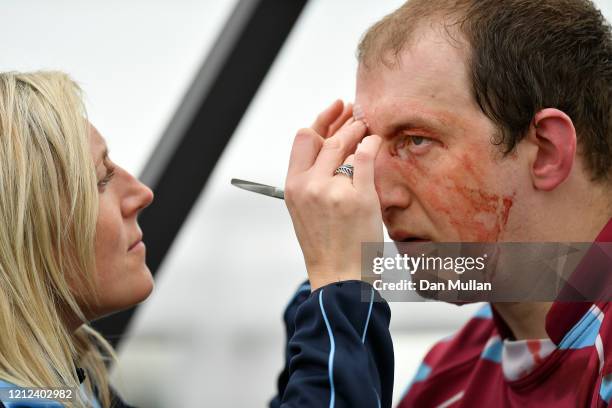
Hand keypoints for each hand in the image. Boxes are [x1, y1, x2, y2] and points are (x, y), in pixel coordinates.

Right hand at [285, 100, 383, 290]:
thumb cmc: (326, 243)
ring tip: (367, 128)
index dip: (321, 119)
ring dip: (359, 130)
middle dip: (344, 122)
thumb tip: (330, 145)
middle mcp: (309, 185)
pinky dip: (372, 145)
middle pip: (326, 138)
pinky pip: (365, 157)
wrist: (338, 275)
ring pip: (345, 144)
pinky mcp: (358, 197)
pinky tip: (376, 142)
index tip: (335, 109)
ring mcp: (333, 190)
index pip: (303, 138)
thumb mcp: (305, 209)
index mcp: (293, 186)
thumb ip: (312, 179)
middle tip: (358, 116)